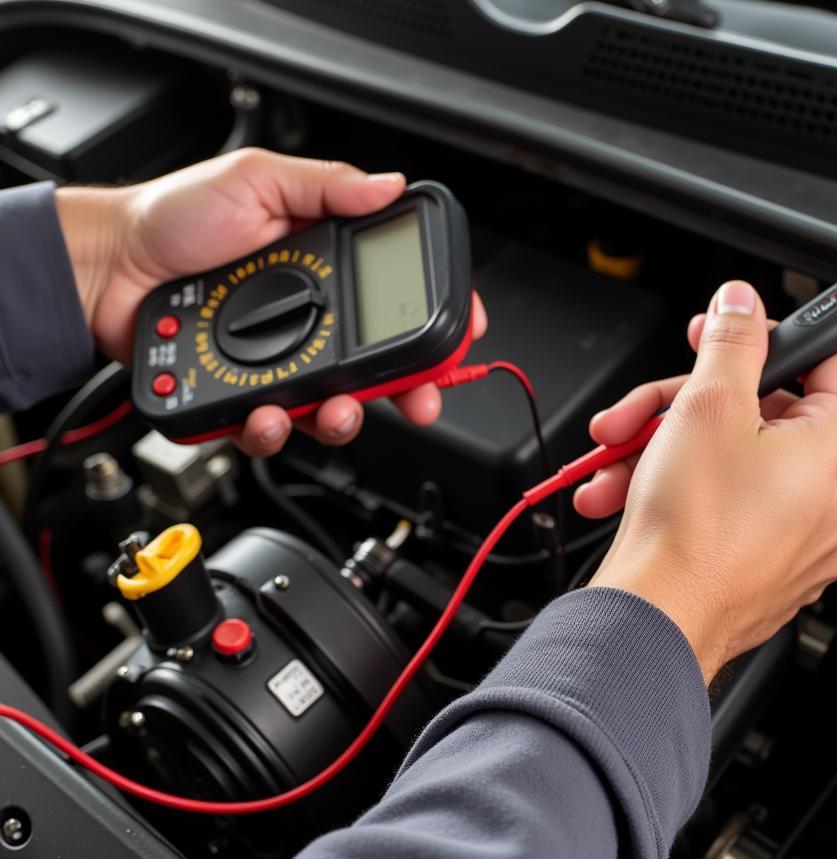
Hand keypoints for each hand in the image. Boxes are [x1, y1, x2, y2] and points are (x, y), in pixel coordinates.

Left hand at [55, 148, 486, 454]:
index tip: (460, 335)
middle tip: (419, 399)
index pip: (396, 299)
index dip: (435, 322)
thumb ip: (325, 186)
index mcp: (325, 269)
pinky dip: (277, 431)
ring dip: (345, 418)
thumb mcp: (258, 181)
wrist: (107, 268)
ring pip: (335, 407)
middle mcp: (310, 321)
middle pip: (380, 367)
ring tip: (333, 409)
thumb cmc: (172, 219)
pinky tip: (267, 414)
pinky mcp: (246, 397)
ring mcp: (280, 362)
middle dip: (409, 390)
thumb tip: (388, 186)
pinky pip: (276, 427)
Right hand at [578, 280, 836, 680]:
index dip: (779, 338)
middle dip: (686, 405)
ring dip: (666, 451)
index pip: (835, 360)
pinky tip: (625, 494)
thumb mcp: (706, 405)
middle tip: (643, 409)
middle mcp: (834, 498)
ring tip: (617, 461)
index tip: (733, 338)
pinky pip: (726, 508)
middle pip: (764, 416)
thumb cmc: (690, 531)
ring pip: (733, 464)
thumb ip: (731, 342)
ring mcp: (801, 540)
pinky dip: (678, 493)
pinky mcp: (767, 568)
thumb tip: (741, 305)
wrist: (656, 620)